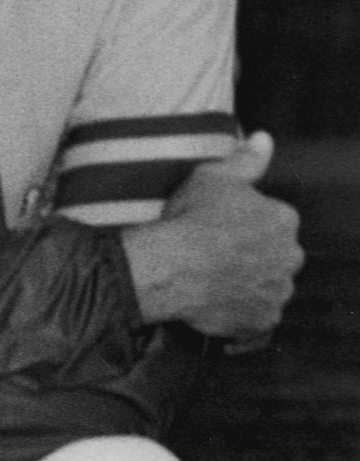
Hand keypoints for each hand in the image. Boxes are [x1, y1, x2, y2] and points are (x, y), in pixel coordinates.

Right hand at [118, 131, 300, 342]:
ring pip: (269, 289)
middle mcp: (290, 256)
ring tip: (215, 288)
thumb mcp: (212, 178)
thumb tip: (264, 138)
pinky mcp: (262, 320)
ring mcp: (277, 291)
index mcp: (283, 220)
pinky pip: (257, 322)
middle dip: (255, 260)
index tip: (218, 232)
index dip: (245, 228)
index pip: (273, 224)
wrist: (170, 267)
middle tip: (216, 261)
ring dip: (250, 289)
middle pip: (276, 258)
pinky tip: (219, 314)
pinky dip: (243, 320)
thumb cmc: (189, 219)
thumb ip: (244, 160)